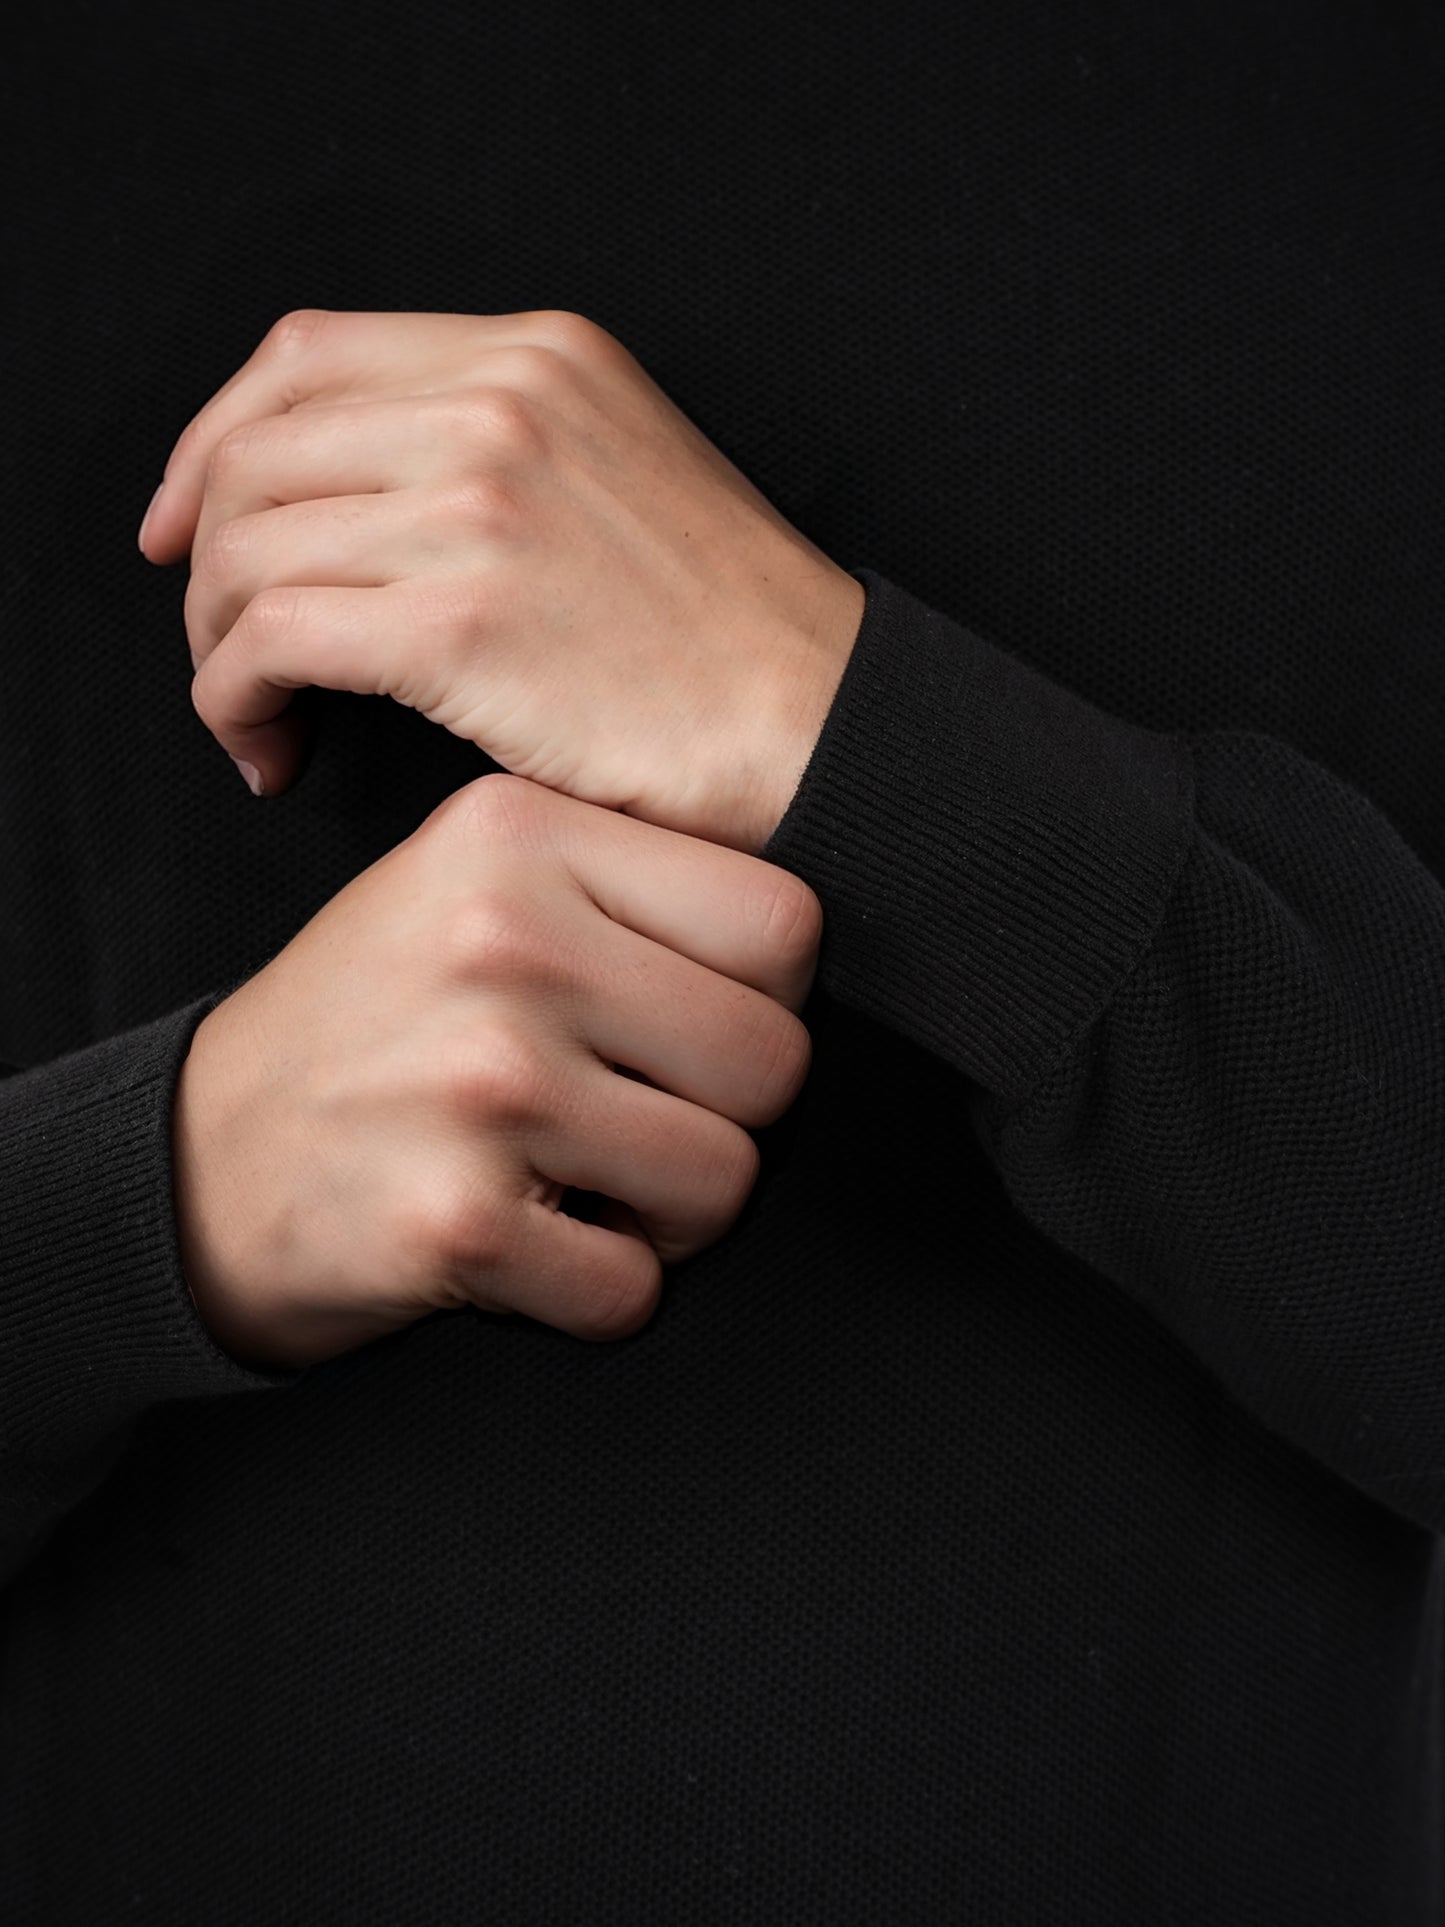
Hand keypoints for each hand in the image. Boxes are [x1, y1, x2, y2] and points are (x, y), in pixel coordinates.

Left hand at [142, 308, 865, 853]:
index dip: (213, 438)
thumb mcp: (618, 472)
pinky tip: (270, 747)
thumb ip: (494, 446)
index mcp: (537, 355)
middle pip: (256, 454)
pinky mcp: (463, 622)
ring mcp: (481, 507)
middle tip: (223, 647)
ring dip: (215, 649)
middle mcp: (501, 406)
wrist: (818, 725)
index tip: (189, 523)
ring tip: (253, 715)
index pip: (304, 355)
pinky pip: (272, 639)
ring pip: (245, 550)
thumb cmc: (724, 638)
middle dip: (205, 564)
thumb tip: (348, 496)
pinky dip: (236, 699)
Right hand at [170, 773, 820, 1370]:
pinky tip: (533, 1246)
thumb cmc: (374, 1024)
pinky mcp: (458, 1221)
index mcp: (518, 834)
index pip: (784, 924)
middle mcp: (505, 943)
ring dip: (672, 1216)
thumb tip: (802, 956)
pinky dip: (598, 1293)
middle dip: (730, 1117)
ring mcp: (483, 1083)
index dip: (768, 1000)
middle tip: (645, 1120)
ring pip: (726, 1180)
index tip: (693, 1028)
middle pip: (775, 1061)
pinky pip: (634, 1290)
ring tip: (588, 1184)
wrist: (200, 1157)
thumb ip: (620, 886)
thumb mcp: (469, 886)